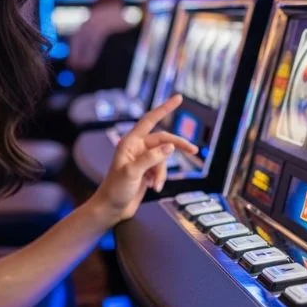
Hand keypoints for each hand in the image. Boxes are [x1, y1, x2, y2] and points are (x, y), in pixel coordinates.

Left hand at [88, 94, 197, 226]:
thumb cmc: (115, 190)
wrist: (111, 209)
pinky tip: (153, 187)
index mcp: (130, 142)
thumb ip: (151, 158)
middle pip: (163, 140)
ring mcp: (142, 159)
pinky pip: (161, 169)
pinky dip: (160, 178)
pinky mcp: (146, 171)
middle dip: (177, 147)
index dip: (164, 108)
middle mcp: (136, 148)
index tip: (178, 98)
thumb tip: (170, 146)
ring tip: (154, 185)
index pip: (150, 120)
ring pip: (164, 158)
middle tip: (194, 150)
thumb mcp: (132, 172)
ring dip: (162, 172)